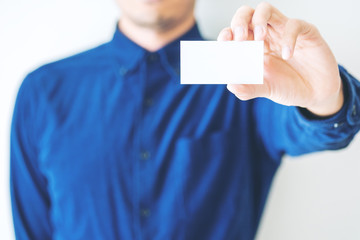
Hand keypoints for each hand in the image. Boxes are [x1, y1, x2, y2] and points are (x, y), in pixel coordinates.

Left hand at [218, 2, 343, 116]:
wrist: (316, 94)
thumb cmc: (288, 87)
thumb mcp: (265, 90)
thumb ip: (247, 89)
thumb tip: (230, 85)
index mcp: (252, 46)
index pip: (234, 31)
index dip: (227, 34)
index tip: (224, 43)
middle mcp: (266, 35)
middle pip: (247, 14)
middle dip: (239, 22)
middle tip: (240, 39)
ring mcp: (284, 31)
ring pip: (266, 10)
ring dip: (258, 21)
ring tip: (260, 39)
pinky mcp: (306, 32)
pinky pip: (295, 25)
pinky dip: (288, 38)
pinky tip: (287, 55)